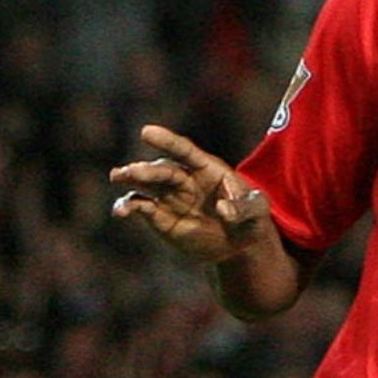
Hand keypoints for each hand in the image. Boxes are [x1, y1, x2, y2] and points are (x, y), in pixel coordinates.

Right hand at [109, 125, 273, 264]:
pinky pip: (139, 206)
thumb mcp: (258, 211)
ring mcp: (169, 196)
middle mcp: (184, 178)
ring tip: (118, 177)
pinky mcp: (159, 216)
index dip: (167, 141)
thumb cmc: (250, 219)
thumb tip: (223, 209)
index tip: (146, 132)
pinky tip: (121, 211)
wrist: (238, 244)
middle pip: (162, 170)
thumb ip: (245, 207)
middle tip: (130, 172)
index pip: (184, 151)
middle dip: (146, 170)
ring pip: (145, 183)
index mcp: (207, 169)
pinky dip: (127, 206)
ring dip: (130, 179)